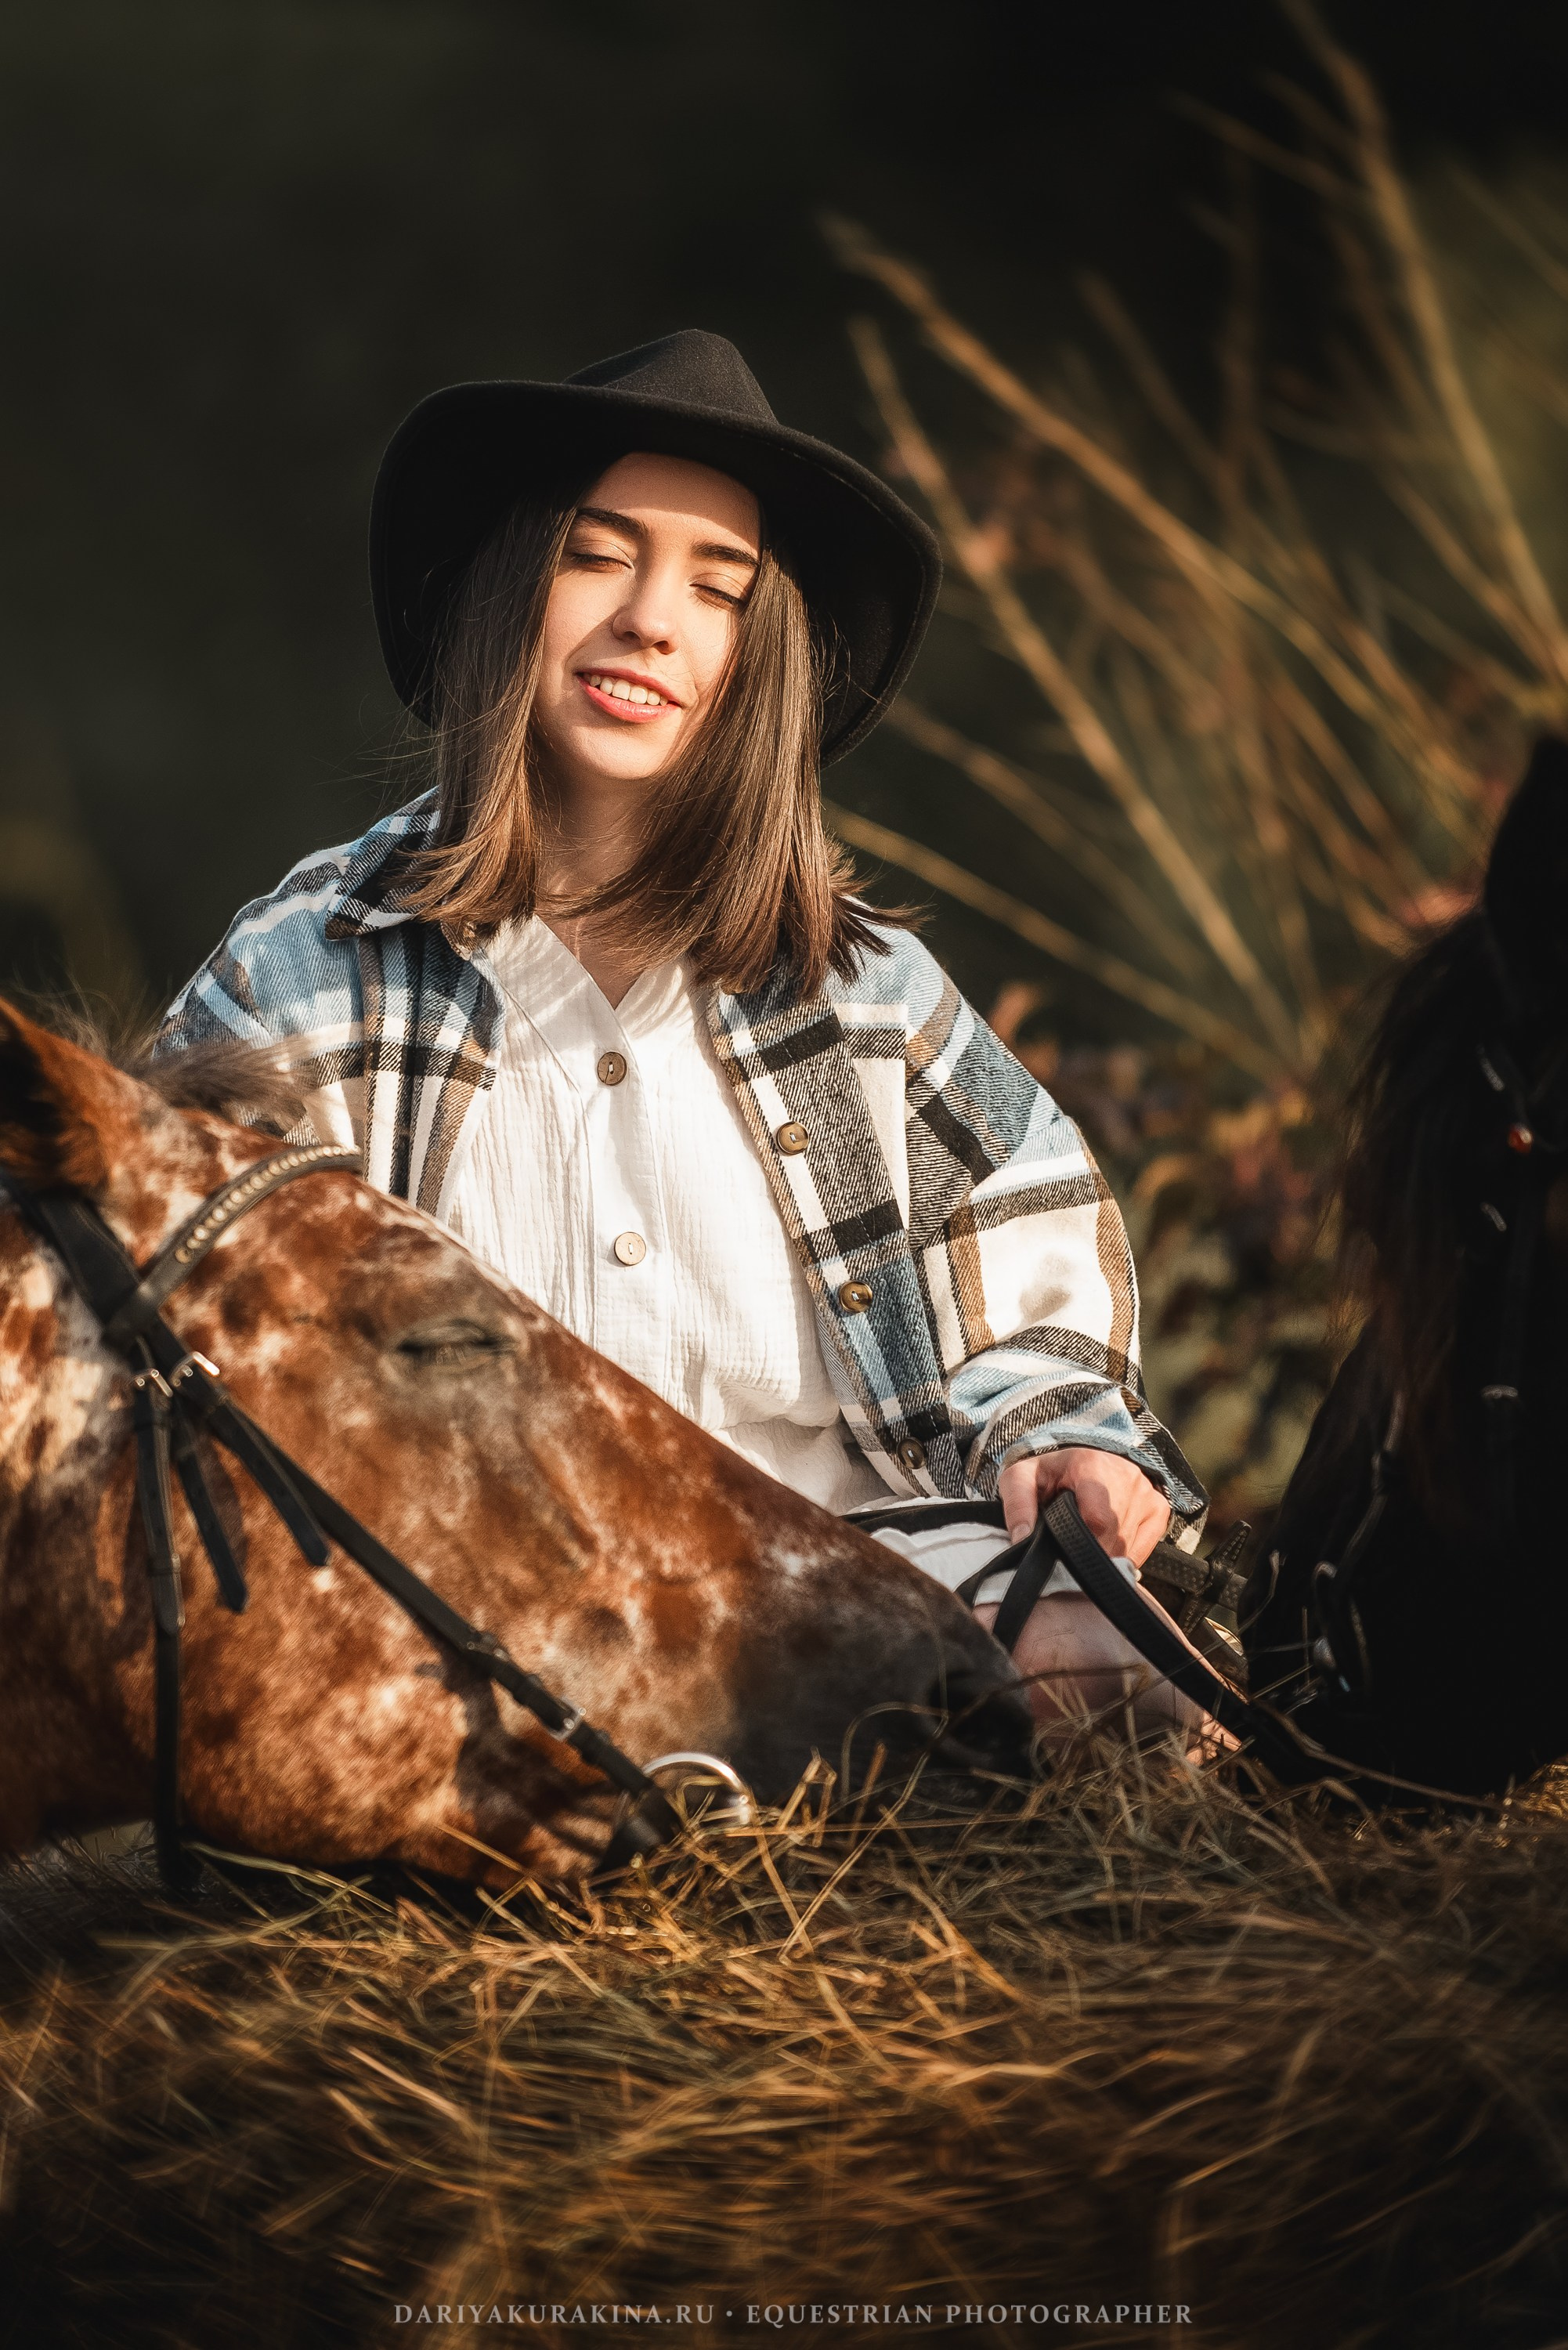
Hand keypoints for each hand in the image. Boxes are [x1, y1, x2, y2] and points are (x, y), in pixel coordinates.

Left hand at [997, 1445, 1169, 1567]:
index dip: (1080, 1545)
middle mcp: (1127, 1477)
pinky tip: (1105, 1542)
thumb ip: (1017, 1506)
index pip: (1098, 1521)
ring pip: (1128, 1547)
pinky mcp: (1158, 1508)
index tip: (1063, 1550)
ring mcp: (1147, 1493)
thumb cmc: (1049, 1473)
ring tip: (1086, 1539)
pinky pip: (1143, 1548)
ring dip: (1104, 1554)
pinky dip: (1123, 1554)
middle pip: (1114, 1539)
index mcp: (1093, 1467)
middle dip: (1089, 1552)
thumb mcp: (1021, 1479)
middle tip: (1069, 1548)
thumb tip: (1022, 1540)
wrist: (1079, 1457)